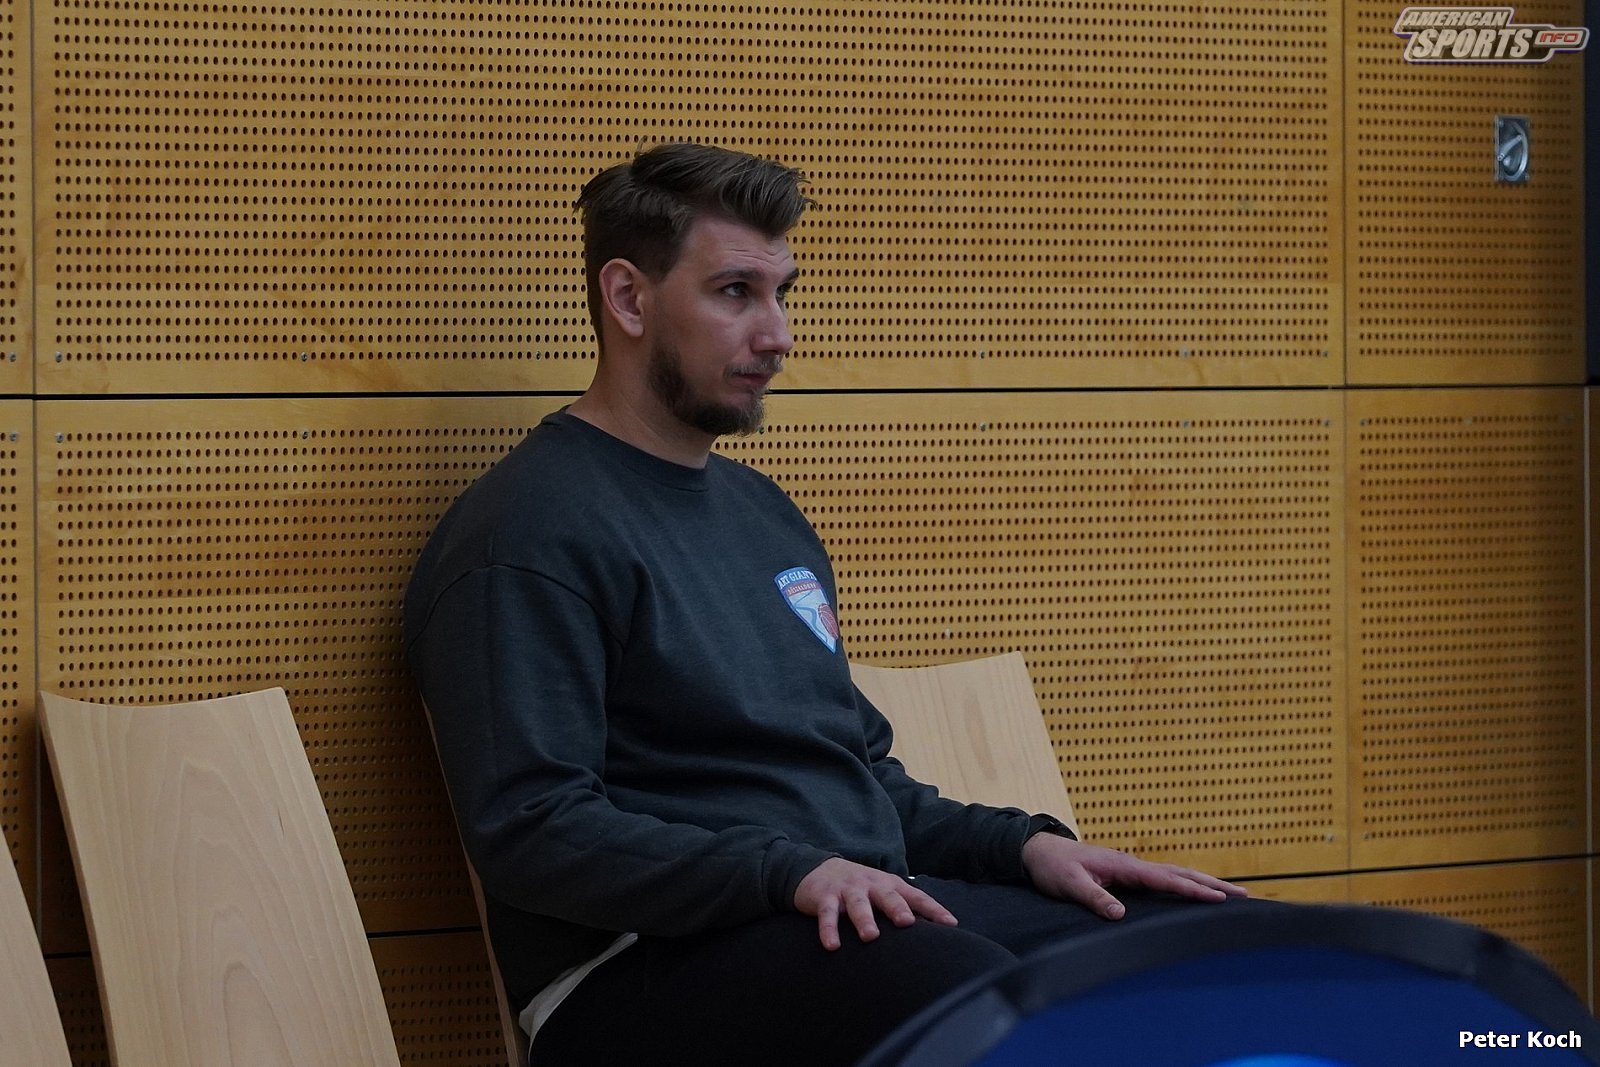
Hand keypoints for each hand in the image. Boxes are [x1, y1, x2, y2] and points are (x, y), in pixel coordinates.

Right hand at [793, 857, 958, 950]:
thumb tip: (933, 934)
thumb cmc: (861, 888)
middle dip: (897, 908)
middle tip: (906, 922)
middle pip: (887, 896)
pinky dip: (829, 929)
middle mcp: (871, 885)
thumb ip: (904, 908)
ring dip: (864, 919)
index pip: (915, 896)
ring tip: (871, 936)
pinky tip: (832, 946)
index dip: (933, 909)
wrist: (819, 869)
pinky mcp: (825, 898)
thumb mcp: (883, 893)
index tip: (950, 924)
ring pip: (858, 904)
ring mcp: (848, 890)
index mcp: (890, 885)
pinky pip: (828, 914)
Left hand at [1021, 833, 1247, 919]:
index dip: (1194, 890)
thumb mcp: (1070, 884)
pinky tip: (1192, 892)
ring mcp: (1131, 867)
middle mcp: (1133, 864)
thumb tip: (1120, 914)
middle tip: (1245, 895)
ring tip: (1229, 894)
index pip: (1167, 880)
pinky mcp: (1126, 873)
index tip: (1220, 898)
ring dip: (1202, 883)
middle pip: (1180, 874)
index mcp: (1124, 865)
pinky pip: (1162, 879)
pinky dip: (1183, 884)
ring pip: (1175, 874)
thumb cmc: (1053, 867)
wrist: (1038, 850)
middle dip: (1212, 885)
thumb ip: (1095, 897)